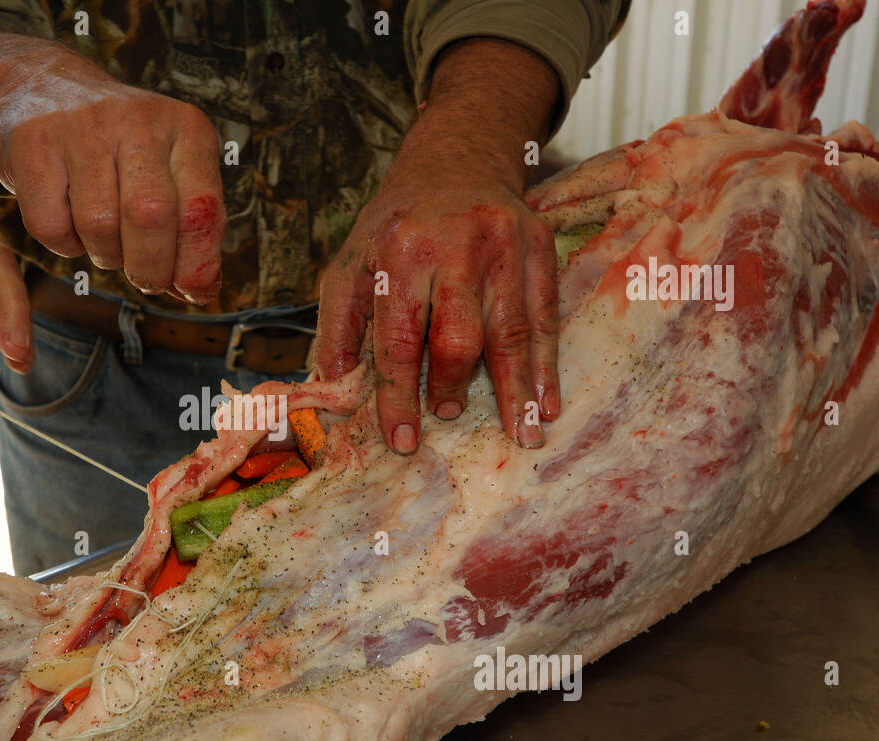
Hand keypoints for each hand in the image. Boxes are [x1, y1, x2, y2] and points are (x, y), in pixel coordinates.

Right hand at [0, 27, 225, 303]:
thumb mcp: (168, 172)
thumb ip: (188, 228)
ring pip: (100, 225)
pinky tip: (69, 222)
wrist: (42, 88)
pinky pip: (51, 226)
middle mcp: (138, 121)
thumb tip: (199, 291)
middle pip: (151, 218)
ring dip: (105, 255)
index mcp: (185, 129)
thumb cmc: (116, 149)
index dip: (198, 264)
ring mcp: (83, 128)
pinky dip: (64, 244)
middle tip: (145, 278)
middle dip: (150, 268)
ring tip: (105, 240)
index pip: (203, 209)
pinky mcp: (33, 143)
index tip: (193, 291)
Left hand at [316, 39, 561, 452]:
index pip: (399, 340)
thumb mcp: (351, 263)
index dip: (400, 396)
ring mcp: (505, 243)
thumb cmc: (396, 226)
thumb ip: (338, 325)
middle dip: (453, 386)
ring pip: (512, 332)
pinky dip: (547, 365)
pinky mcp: (540, 245)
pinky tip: (547, 402)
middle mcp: (456, 245)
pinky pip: (546, 316)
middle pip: (460, 337)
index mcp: (401, 250)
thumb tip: (331, 389)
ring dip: (516, 392)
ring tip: (522, 437)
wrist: (455, 162)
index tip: (403, 440)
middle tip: (447, 414)